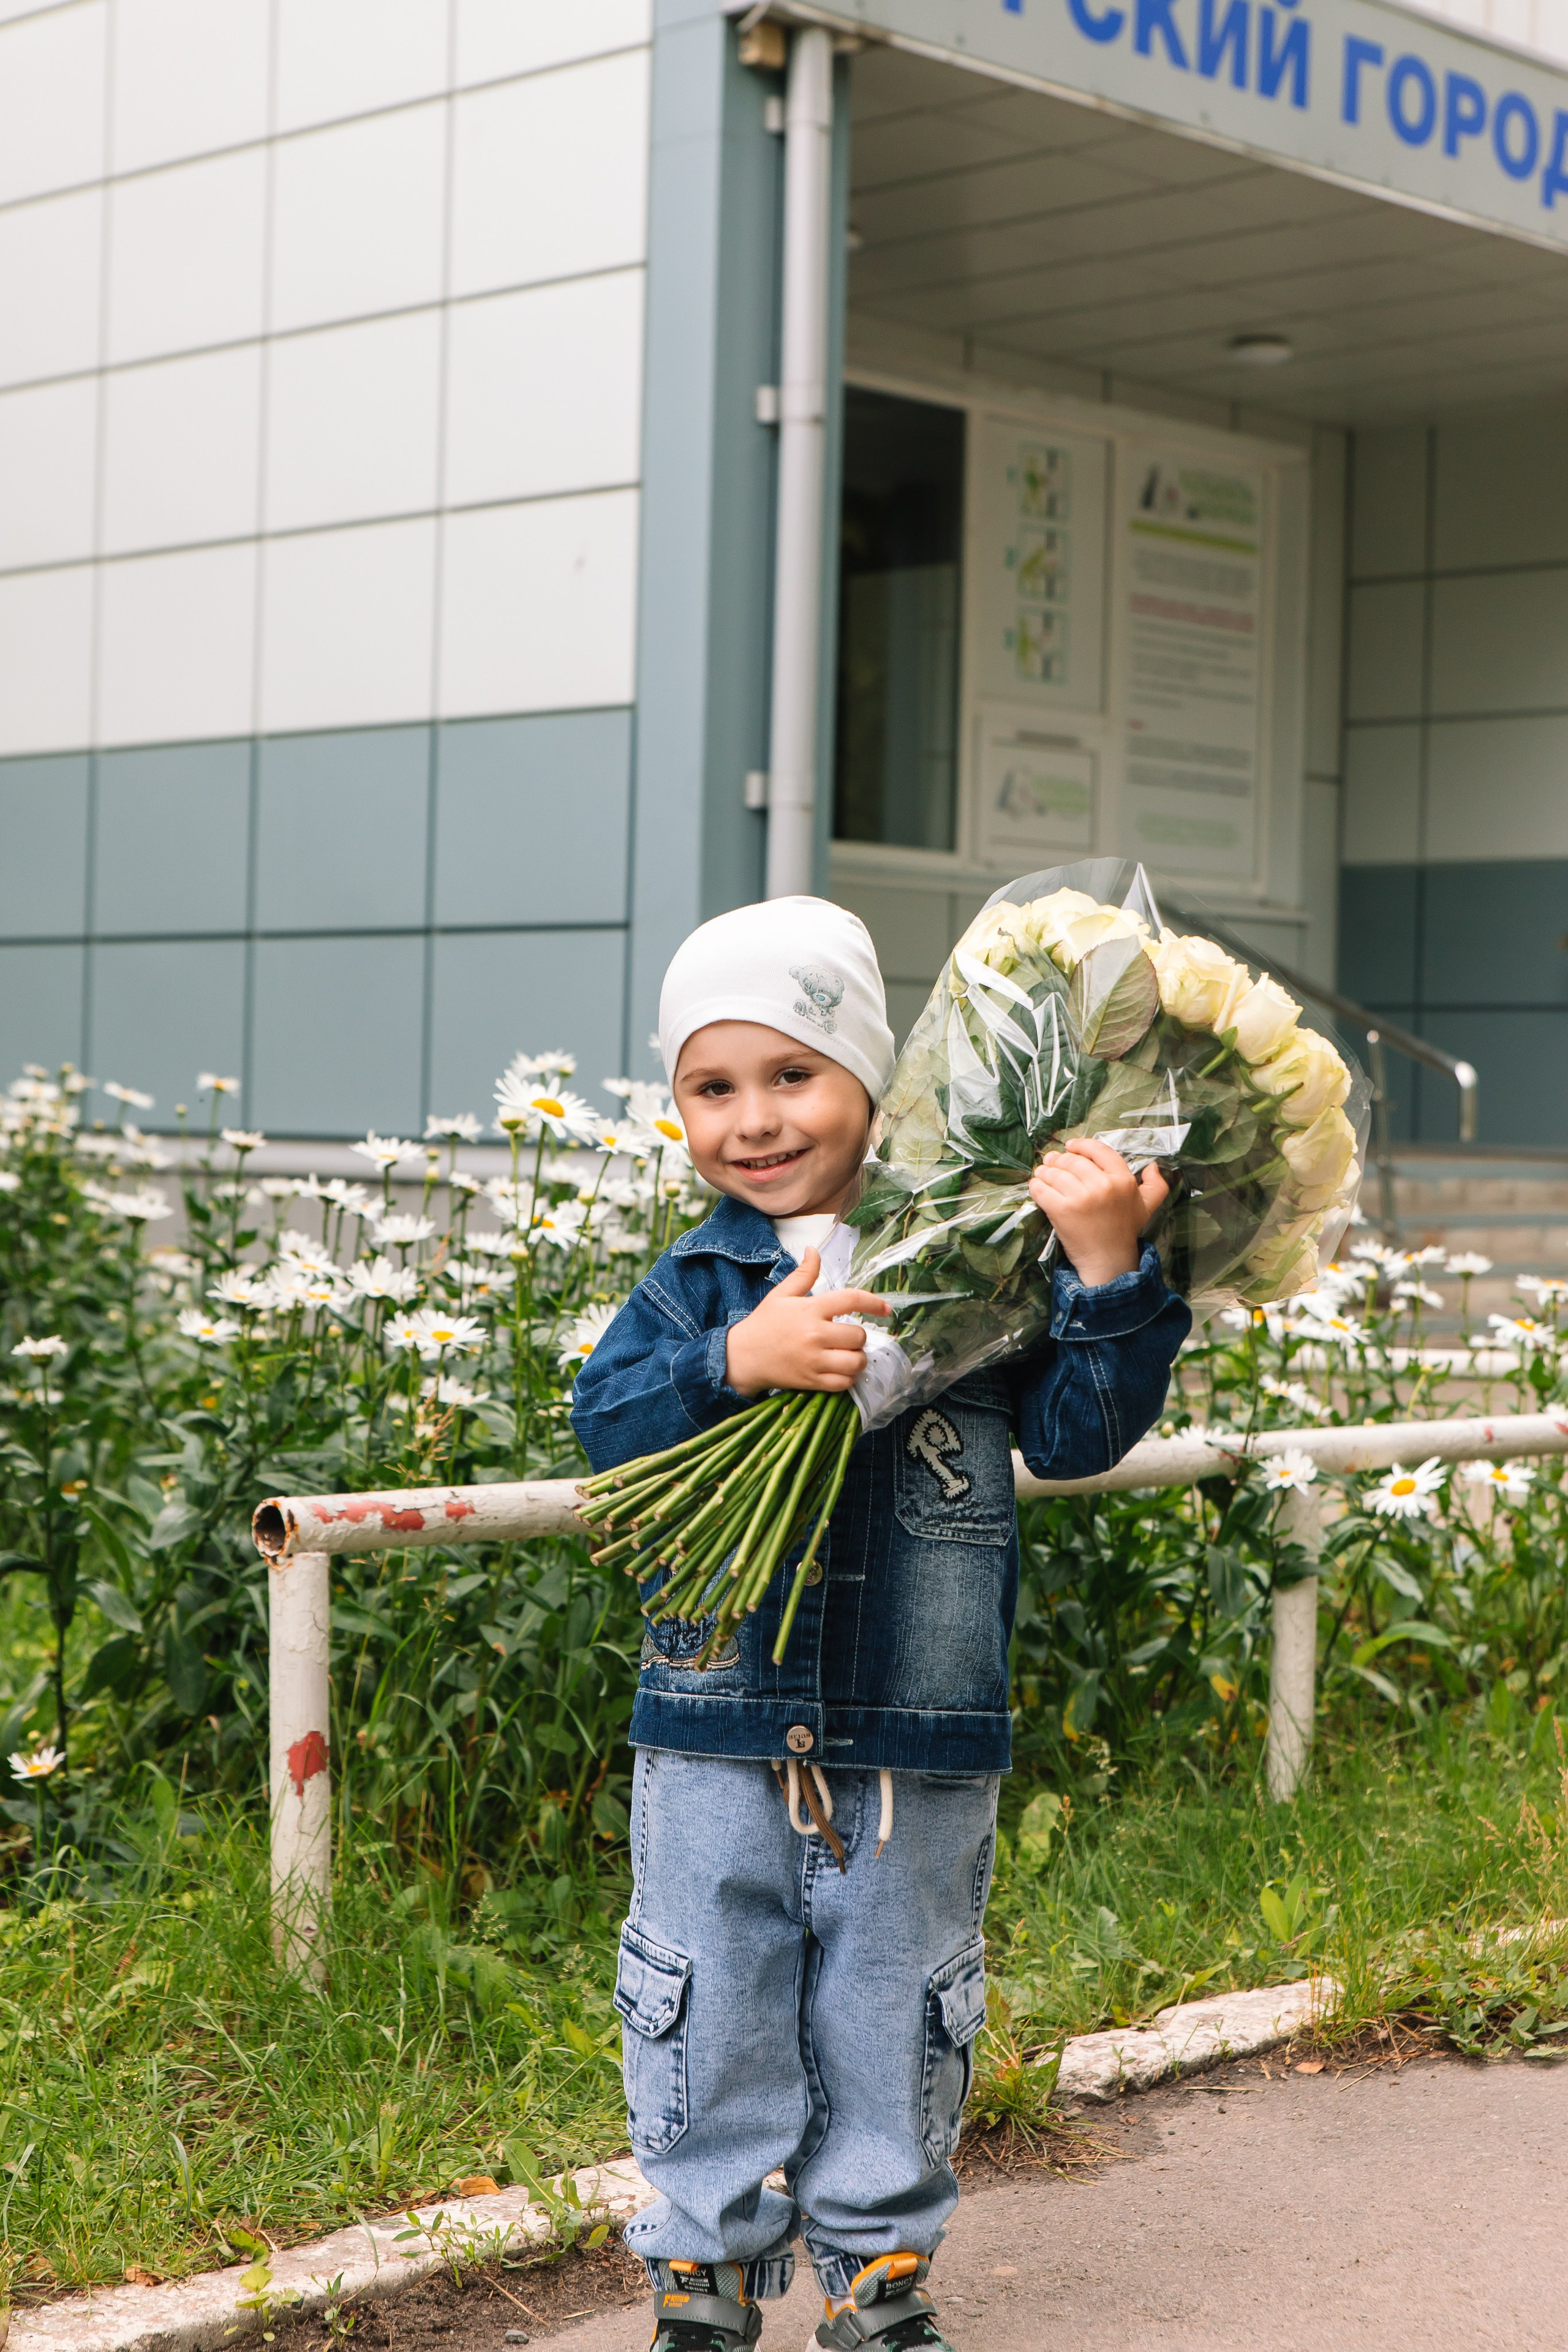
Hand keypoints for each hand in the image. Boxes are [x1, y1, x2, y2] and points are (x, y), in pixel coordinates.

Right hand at [725, 1249, 892, 1396]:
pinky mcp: (812, 1381)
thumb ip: (804, 1274)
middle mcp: (815, 1334)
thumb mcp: (781, 1294)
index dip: (874, 1303)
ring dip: (858, 1359)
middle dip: (859, 1336)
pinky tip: (842, 1370)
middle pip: (858, 1336)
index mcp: (810, 1309)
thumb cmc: (764, 1323)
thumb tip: (814, 1250)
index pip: (851, 1300)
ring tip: (848, 1355)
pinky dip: (848, 1378)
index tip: (886, 1309)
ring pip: (855, 1361)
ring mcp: (814, 1360)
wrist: (741, 1357)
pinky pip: (844, 1383)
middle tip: (848, 1337)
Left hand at [1029, 1138, 1168, 1288]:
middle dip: (1059, 1159)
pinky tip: (1037, 1186)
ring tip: (1042, 1173)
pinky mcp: (1062, 1210)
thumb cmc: (1125, 1231)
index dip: (1081, 1145)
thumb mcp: (1147, 1206)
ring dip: (1045, 1171)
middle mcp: (1103, 1185)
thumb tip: (1153, 1166)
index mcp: (1123, 1180)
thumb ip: (1156, 1185)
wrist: (1108, 1260)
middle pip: (1073, 1160)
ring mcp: (1082, 1197)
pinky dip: (1036, 1186)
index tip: (1070, 1146)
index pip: (1099, 1150)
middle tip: (1051, 1161)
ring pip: (1055, 1172)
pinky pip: (1042, 1189)